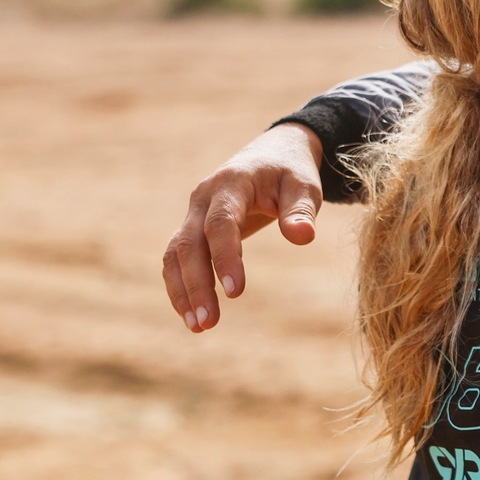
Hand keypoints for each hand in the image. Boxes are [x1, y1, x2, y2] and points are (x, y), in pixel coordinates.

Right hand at [163, 122, 323, 332]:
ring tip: (200, 326)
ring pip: (175, 254)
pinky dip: (181, 285)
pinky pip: (177, 258)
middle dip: (196, 285)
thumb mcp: (304, 185)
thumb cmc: (291, 172)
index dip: (225, 257)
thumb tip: (303, 238)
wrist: (272, 153)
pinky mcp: (192, 227)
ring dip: (182, 291)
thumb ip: (302, 210)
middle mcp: (203, 198)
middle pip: (188, 244)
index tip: (236, 292)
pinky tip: (193, 314)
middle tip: (208, 323)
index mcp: (231, 183)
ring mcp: (193, 212)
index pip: (221, 223)